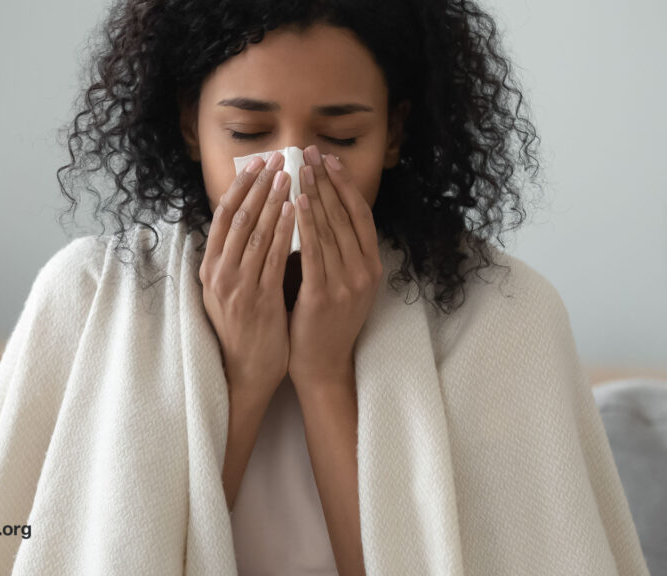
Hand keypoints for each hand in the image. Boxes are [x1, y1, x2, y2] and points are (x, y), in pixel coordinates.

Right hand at [201, 151, 296, 400]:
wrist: (244, 372)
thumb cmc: (243, 330)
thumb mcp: (228, 290)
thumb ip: (235, 259)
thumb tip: (250, 222)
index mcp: (209, 268)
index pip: (223, 216)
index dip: (240, 186)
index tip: (256, 163)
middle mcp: (218, 273)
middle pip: (237, 217)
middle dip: (258, 184)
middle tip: (277, 158)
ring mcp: (236, 286)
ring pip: (254, 232)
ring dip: (272, 200)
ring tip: (289, 175)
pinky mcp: (258, 300)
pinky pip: (272, 257)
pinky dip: (284, 231)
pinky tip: (296, 211)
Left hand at [288, 146, 382, 391]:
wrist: (322, 364)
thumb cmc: (324, 321)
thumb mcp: (341, 282)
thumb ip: (336, 250)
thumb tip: (318, 208)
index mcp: (371, 266)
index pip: (360, 214)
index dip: (344, 184)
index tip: (328, 159)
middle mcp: (365, 271)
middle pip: (345, 215)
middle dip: (325, 181)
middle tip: (309, 153)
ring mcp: (347, 284)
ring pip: (330, 229)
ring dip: (314, 194)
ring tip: (299, 169)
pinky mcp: (325, 295)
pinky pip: (314, 251)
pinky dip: (305, 224)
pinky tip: (295, 203)